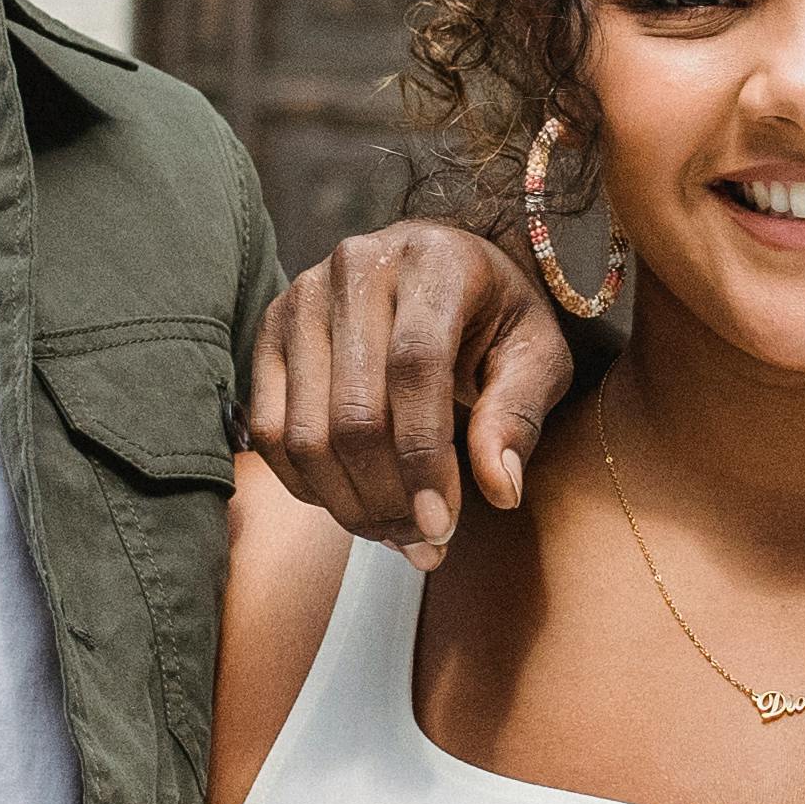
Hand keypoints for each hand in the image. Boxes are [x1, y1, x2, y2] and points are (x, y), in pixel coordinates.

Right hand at [246, 221, 575, 567]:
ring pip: (304, 430)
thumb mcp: (535, 354)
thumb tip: (499, 489)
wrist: (443, 267)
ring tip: (393, 533)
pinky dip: (307, 485)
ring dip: (347, 503)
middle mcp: (355, 268)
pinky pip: (270, 430)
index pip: (415, 367)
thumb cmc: (496, 316)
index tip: (442, 526)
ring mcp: (301, 296)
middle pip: (353, 411)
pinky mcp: (269, 330)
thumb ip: (518, 415)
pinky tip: (351, 504)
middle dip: (388, 497)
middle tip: (423, 541)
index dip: (424, 457)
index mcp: (432, 262)